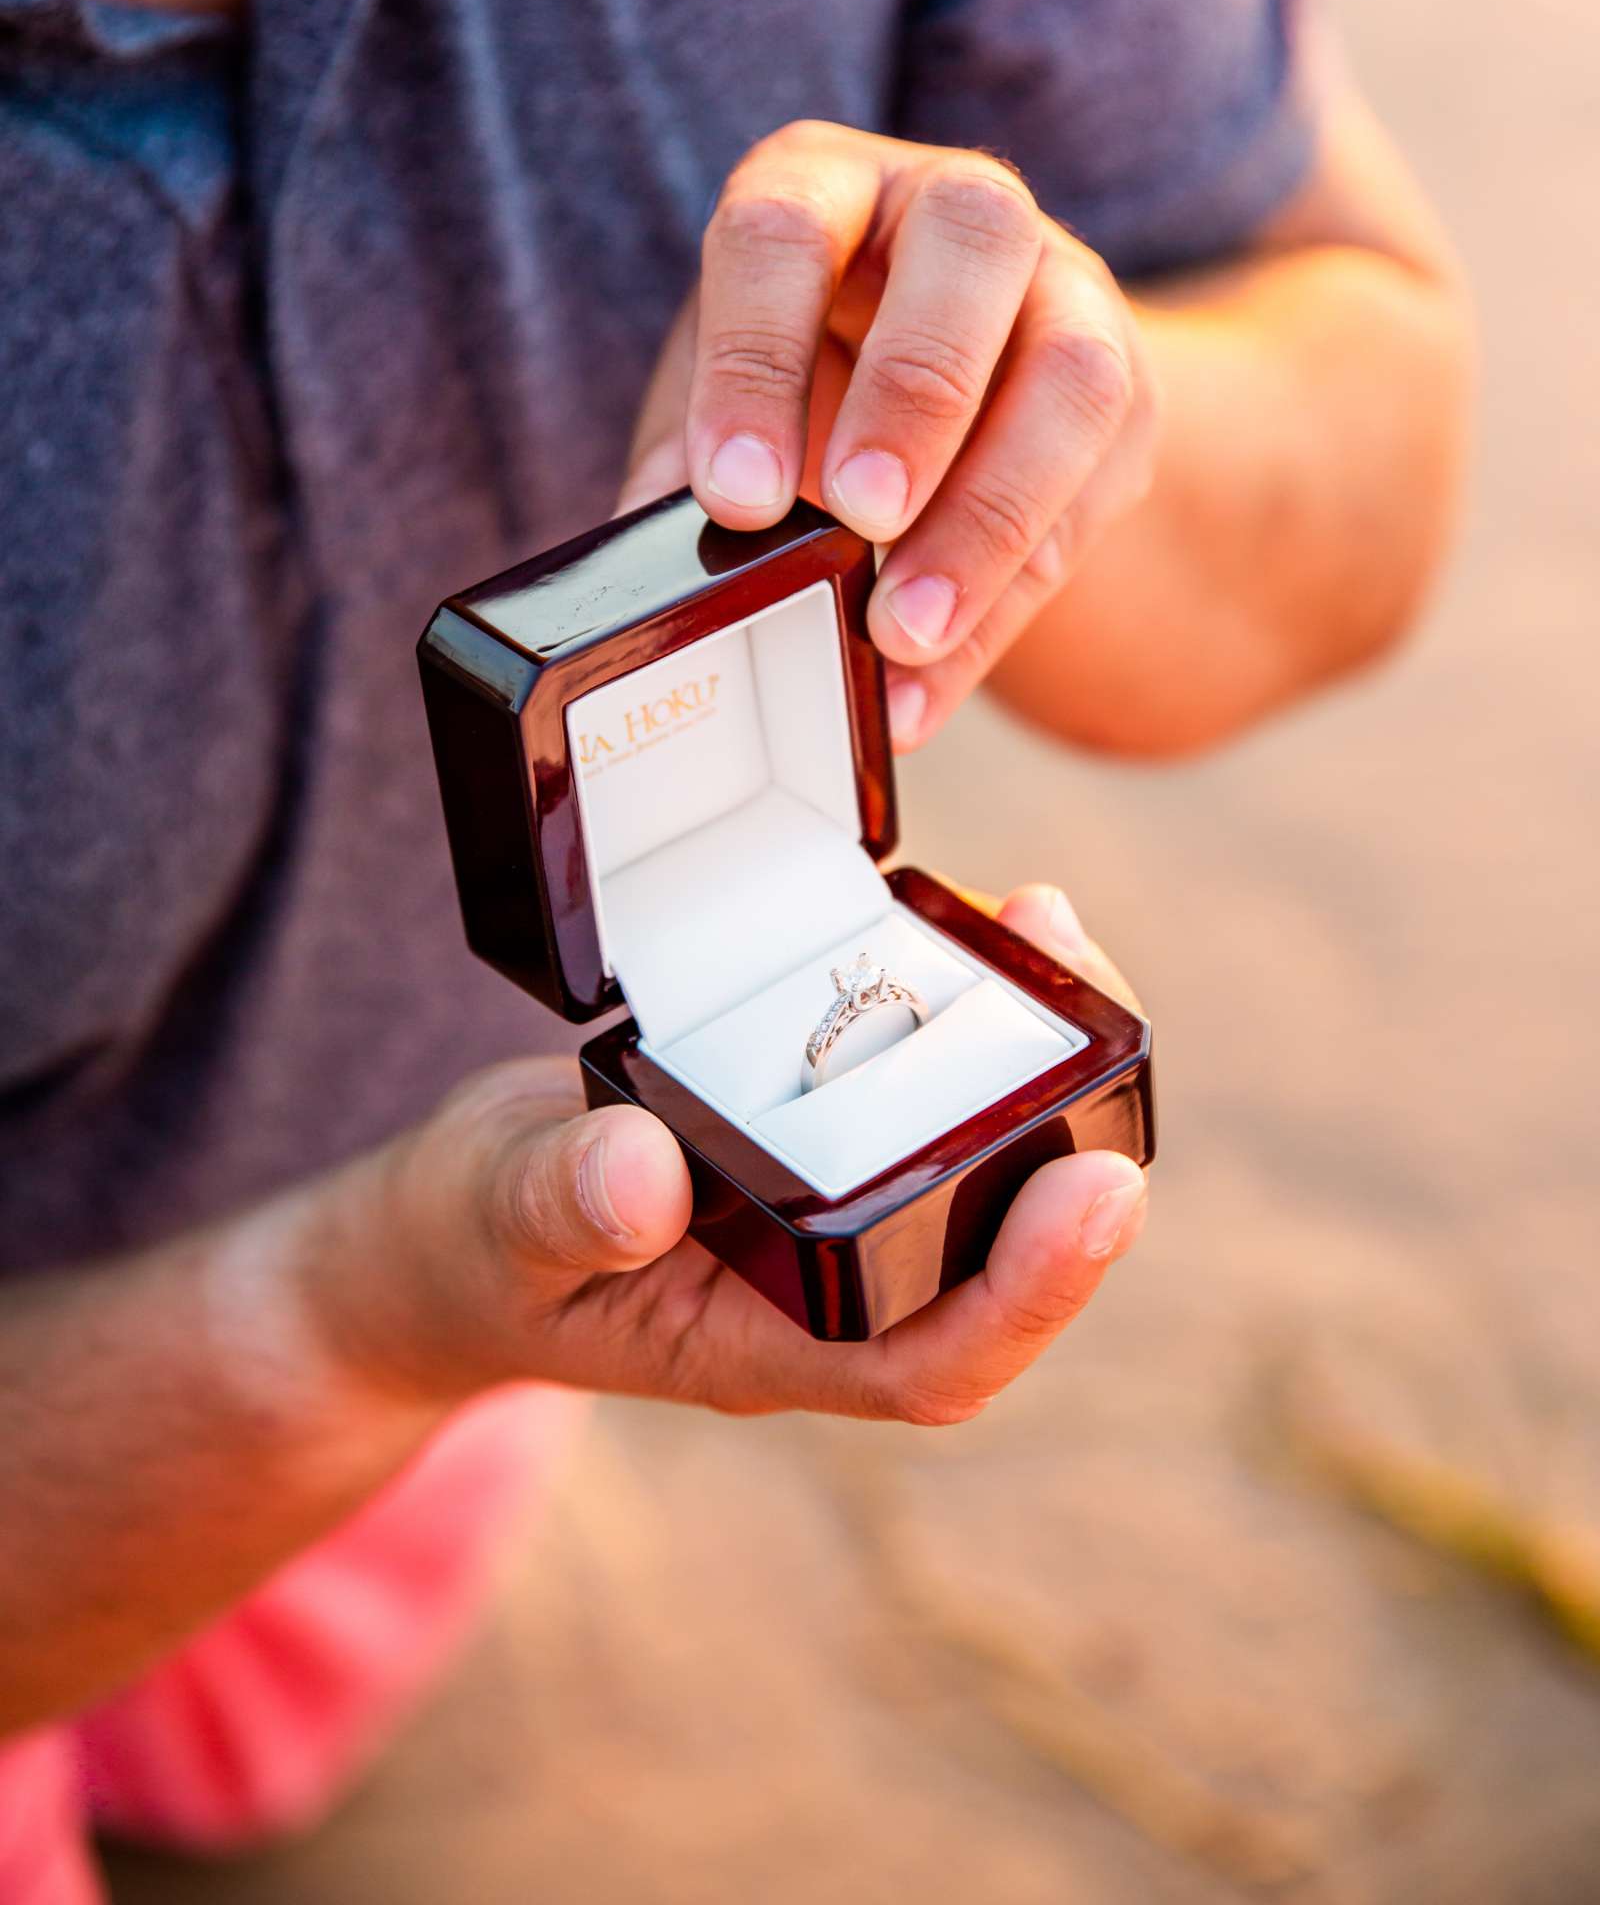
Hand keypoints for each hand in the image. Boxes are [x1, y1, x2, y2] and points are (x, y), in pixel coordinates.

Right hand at [301, 886, 1146, 1424]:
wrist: (452, 1237)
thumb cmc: (466, 1246)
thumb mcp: (486, 1222)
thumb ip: (556, 1205)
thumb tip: (647, 1174)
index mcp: (759, 1344)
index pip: (932, 1360)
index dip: (1034, 1292)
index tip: (1104, 1190)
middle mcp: (824, 1293)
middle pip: (996, 1261)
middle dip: (1072, 1148)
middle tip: (1099, 1004)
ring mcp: (831, 1221)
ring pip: (981, 1174)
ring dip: (1037, 1070)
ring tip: (1047, 934)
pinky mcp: (820, 1142)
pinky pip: (927, 1102)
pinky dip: (966, 1020)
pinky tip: (980, 931)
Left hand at [620, 122, 1159, 748]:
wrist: (941, 391)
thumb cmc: (802, 373)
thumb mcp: (724, 392)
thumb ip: (687, 469)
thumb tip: (646, 588)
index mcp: (827, 180)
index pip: (786, 231)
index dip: (758, 360)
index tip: (736, 495)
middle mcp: (959, 206)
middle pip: (972, 244)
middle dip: (917, 391)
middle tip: (861, 516)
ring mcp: (1064, 290)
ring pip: (1073, 377)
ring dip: (989, 515)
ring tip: (902, 630)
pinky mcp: (1125, 398)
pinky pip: (1088, 501)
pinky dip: (1003, 607)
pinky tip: (927, 681)